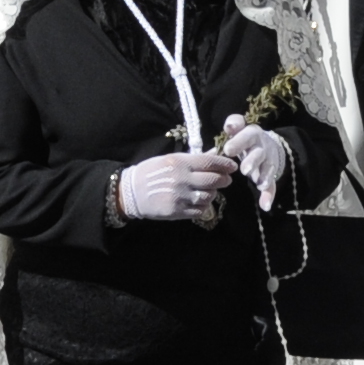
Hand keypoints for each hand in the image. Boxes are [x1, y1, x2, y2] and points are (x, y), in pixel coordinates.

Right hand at [115, 150, 237, 221]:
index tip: (232, 166)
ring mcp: (180, 197)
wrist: (131, 192)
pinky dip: (204, 206)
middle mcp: (182, 179)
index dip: (224, 164)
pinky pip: (200, 210)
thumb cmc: (151, 171)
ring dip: (213, 193)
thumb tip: (214, 152)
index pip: (209, 162)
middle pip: (213, 180)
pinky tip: (200, 202)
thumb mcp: (170, 159)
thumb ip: (194, 158)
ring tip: (210, 190)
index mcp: (180, 163)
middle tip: (226, 179)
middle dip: (223, 179)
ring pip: (209, 196)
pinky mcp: (177, 212)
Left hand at [220, 116, 288, 210]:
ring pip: (267, 169)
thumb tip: (229, 125)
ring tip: (260, 184)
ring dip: (264, 176)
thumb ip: (234, 124)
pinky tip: (265, 205)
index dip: (238, 141)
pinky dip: (269, 195)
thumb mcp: (240, 128)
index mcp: (252, 135)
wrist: (268, 144)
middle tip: (244, 170)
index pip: (246, 135)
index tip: (227, 149)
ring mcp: (268, 161)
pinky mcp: (271, 174)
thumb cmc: (245, 137)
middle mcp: (262, 147)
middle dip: (252, 161)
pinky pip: (272, 185)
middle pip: (258, 153)